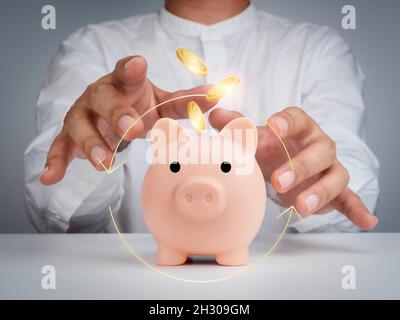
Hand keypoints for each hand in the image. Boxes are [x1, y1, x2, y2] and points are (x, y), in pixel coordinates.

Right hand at [40, 56, 216, 184]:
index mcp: (123, 83)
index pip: (126, 72)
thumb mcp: (160, 102)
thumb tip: (217, 95)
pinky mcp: (69, 136)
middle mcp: (99, 96)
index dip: (130, 69)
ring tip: (105, 162)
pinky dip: (54, 162)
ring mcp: (81, 115)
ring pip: (80, 126)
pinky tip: (50, 177)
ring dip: (92, 144)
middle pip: (104, 100)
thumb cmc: (134, 104)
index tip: (138, 65)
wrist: (109, 114)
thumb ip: (186, 101)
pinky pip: (59, 148)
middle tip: (133, 130)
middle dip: (118, 114)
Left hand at [209, 106, 378, 229]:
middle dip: (300, 166)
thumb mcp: (254, 138)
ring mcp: (330, 168)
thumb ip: (237, 127)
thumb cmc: (272, 148)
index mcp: (299, 127)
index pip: (298, 118)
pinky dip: (358, 209)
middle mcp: (319, 145)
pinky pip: (350, 198)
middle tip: (277, 182)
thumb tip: (216, 114)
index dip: (288, 121)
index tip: (274, 125)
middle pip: (320, 150)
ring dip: (319, 192)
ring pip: (335, 176)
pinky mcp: (336, 191)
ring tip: (299, 207)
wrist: (285, 164)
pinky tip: (366, 221)